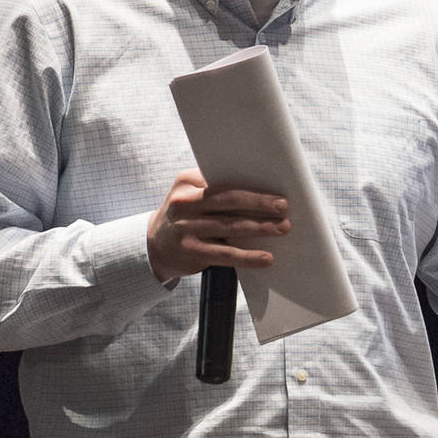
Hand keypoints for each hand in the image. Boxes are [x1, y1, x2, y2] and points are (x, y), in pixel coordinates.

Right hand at [146, 168, 290, 282]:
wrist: (154, 247)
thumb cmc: (185, 217)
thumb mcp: (191, 196)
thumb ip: (216, 189)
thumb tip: (262, 191)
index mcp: (186, 182)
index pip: (223, 179)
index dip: (250, 184)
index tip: (275, 185)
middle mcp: (184, 203)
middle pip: (229, 200)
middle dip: (259, 203)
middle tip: (283, 206)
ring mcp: (185, 228)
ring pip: (230, 226)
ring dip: (260, 227)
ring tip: (282, 228)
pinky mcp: (191, 252)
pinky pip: (225, 254)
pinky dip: (248, 256)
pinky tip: (266, 258)